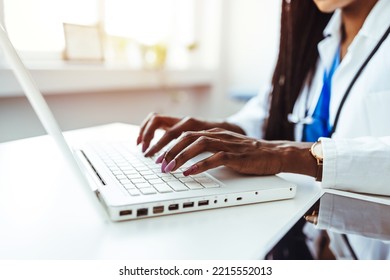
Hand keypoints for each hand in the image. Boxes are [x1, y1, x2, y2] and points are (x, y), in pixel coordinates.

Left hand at [158, 128, 316, 177]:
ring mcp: (227, 144)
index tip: (154, 153)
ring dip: (181, 155)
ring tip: (169, 167)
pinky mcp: (237, 156)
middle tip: (157, 162)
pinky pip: (216, 158)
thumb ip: (205, 149)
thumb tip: (182, 159)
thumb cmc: (246, 153)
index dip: (166, 141)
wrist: (273, 153)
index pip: (184, 131)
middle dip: (169, 148)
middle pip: (187, 135)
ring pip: (199, 144)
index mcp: (213, 132)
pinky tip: (190, 172)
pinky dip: (201, 165)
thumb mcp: (222, 147)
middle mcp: (218, 134)